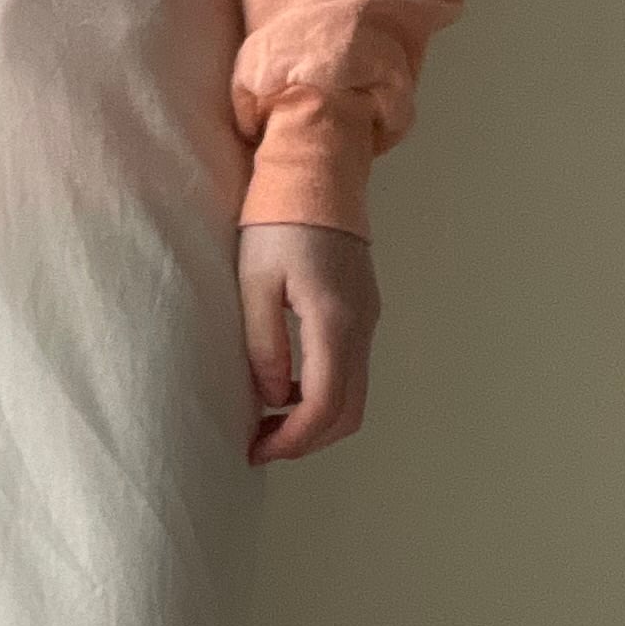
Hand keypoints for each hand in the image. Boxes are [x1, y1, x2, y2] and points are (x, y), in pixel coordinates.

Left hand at [237, 222, 380, 464]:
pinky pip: (352, 372)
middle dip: (307, 441)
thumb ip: (264, 344)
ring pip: (356, 396)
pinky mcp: (364, 312)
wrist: (317, 175)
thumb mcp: (255, 282)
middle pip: (349, 412)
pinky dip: (326, 396)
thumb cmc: (277, 222)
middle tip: (261, 445)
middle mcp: (362, 327)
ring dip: (316, 421)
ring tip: (269, 423)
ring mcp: (369, 320)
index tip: (255, 450)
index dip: (292, 440)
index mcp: (335, 321)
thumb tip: (273, 397)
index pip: (324, 405)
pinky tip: (287, 390)